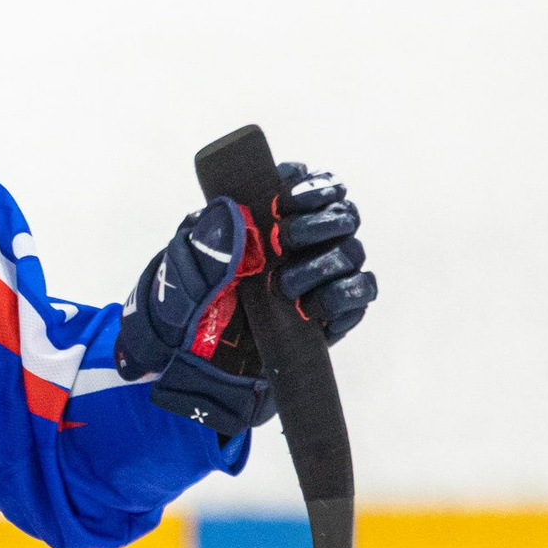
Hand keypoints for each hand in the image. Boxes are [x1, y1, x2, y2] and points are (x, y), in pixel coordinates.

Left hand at [114, 163, 378, 436]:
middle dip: (318, 221)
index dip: (307, 185)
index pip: (306, 182)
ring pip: (352, 251)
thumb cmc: (188, 307)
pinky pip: (361, 291)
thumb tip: (237, 212)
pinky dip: (344, 296)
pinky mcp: (334, 311)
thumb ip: (209, 239)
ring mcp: (321, 275)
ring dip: (324, 263)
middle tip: (284, 239)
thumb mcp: (185, 271)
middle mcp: (301, 242)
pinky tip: (312, 309)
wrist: (195, 365)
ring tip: (284, 285)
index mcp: (268, 218)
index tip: (283, 199)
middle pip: (341, 212)